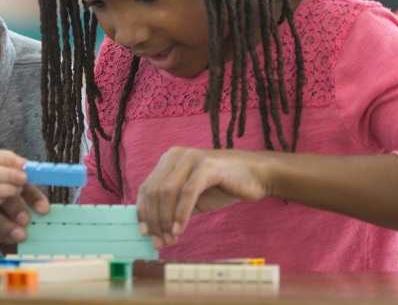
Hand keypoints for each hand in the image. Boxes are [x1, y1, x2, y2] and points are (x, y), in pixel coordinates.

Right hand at [0, 184, 49, 245]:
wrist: (6, 222)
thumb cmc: (18, 205)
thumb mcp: (28, 197)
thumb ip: (35, 199)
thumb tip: (43, 208)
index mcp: (4, 175)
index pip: (15, 180)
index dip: (30, 193)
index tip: (42, 208)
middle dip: (14, 208)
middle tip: (26, 220)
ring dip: (4, 224)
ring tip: (20, 235)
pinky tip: (9, 239)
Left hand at [136, 147, 272, 248]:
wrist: (255, 175)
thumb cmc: (221, 186)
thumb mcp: (191, 197)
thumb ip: (173, 208)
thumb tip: (153, 233)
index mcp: (168, 160)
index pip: (146, 188)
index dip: (143, 212)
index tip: (145, 234)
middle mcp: (175, 155)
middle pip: (154, 191)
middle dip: (154, 221)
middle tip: (159, 242)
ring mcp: (191, 158)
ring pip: (168, 192)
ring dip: (166, 220)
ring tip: (170, 239)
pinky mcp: (207, 166)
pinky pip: (188, 192)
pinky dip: (180, 214)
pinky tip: (180, 230)